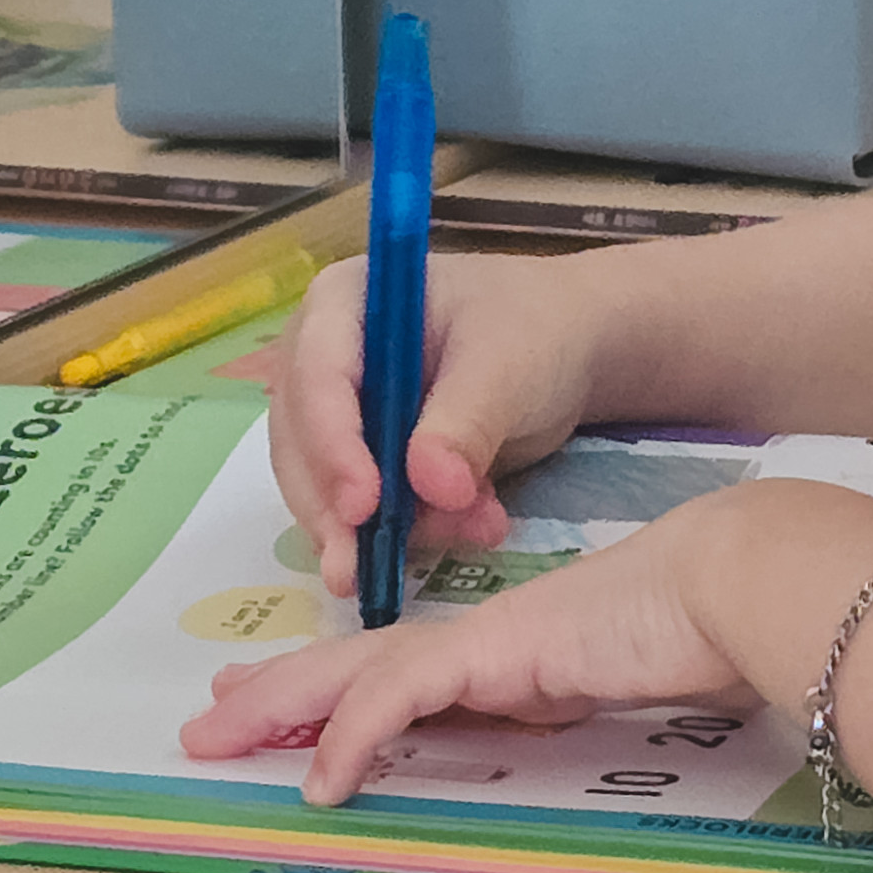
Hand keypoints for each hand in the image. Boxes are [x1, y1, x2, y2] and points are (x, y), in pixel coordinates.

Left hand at [182, 487, 760, 802]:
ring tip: (218, 737)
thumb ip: (584, 706)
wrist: (736, 582)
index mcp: (511, 650)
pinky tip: (321, 781)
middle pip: (358, 664)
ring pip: (355, 671)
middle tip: (209, 718)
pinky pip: (400, 699)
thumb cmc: (705, 631)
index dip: (338, 690)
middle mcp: (484, 639)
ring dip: (283, 707)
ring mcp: (484, 639)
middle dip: (279, 693)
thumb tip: (566, 727)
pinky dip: (352, 739)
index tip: (287, 713)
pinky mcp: (493, 651)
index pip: (404, 670)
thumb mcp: (627, 690)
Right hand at [265, 249, 608, 599]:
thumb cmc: (534, 329)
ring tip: (471, 531)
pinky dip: (411, 534)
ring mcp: (340, 413)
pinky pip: (364, 512)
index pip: (316, 376)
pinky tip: (471, 531)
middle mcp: (322, 357)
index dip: (331, 445)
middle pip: (302, 443)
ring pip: (325, 489)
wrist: (570, 351)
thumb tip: (429, 486)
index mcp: (343, 302)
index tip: (363, 507)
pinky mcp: (366, 461)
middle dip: (340, 510)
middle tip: (366, 570)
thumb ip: (465, 422)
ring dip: (385, 530)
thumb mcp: (508, 364)